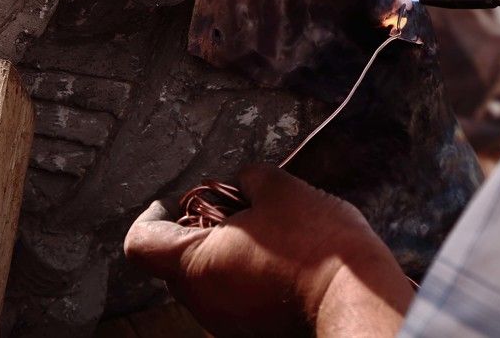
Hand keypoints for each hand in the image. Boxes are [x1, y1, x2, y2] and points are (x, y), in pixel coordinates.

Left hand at [124, 164, 413, 336]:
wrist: (358, 300)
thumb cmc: (318, 250)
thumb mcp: (281, 189)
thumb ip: (249, 178)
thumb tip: (243, 181)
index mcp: (195, 265)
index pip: (141, 243)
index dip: (149, 215)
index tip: (168, 202)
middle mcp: (203, 302)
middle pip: (178, 261)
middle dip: (200, 230)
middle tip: (236, 208)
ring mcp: (228, 324)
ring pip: (210, 280)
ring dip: (229, 253)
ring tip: (271, 233)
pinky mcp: (253, 332)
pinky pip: (237, 298)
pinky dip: (250, 275)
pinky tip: (286, 260)